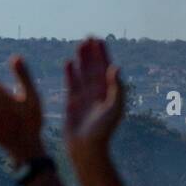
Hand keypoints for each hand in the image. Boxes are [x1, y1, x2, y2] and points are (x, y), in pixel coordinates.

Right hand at [63, 38, 124, 161]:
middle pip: (94, 68)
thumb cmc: (102, 131)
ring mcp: (85, 98)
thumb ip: (116, 87)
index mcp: (108, 92)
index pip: (106, 68)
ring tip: (79, 45)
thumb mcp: (113, 108)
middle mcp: (97, 93)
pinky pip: (71, 84)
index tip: (99, 40)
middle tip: (88, 37)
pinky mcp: (73, 104)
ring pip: (83, 74)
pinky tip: (68, 63)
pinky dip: (70, 73)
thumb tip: (115, 66)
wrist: (86, 149)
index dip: (103, 53)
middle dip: (92, 53)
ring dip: (81, 60)